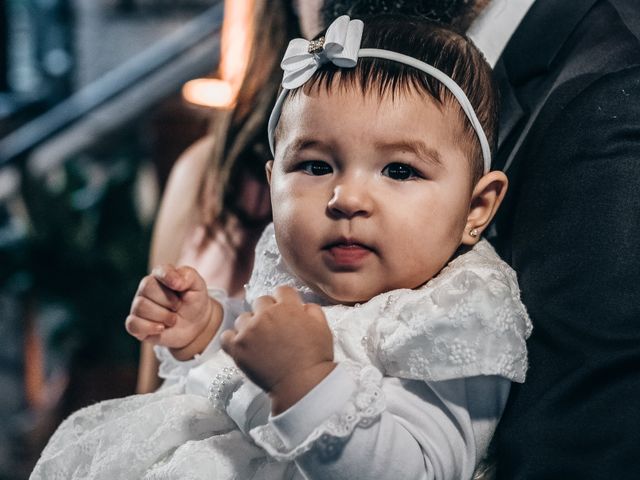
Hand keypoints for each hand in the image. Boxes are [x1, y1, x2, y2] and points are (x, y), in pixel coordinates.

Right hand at [125, 265, 221, 359]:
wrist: (194, 325)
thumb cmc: (194, 301)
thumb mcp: (198, 286)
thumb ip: (188, 276)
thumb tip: (175, 282)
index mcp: (161, 275)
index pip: (159, 271)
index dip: (168, 277)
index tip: (179, 286)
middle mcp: (146, 288)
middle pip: (147, 288)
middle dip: (168, 301)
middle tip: (178, 306)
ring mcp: (138, 306)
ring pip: (140, 306)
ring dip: (163, 316)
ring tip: (173, 319)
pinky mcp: (135, 324)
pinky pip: (133, 324)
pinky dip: (150, 328)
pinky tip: (162, 328)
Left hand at [221, 286, 334, 413]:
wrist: (302, 384)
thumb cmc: (315, 359)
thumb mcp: (323, 328)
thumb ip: (312, 310)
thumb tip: (302, 305)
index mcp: (288, 307)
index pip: (281, 290)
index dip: (284, 300)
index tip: (284, 310)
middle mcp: (267, 315)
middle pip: (261, 301)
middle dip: (267, 312)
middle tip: (273, 329)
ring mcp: (250, 330)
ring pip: (243, 318)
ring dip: (250, 326)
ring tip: (260, 342)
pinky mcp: (237, 348)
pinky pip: (226, 336)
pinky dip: (233, 340)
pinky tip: (243, 347)